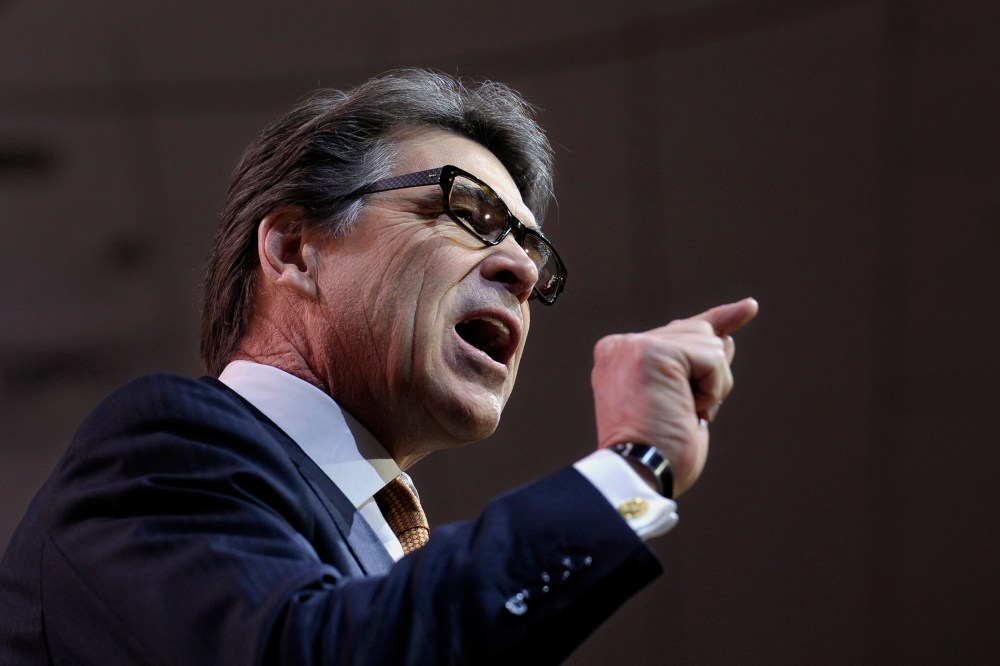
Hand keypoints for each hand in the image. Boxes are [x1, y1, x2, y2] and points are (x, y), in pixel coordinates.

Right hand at [592, 298, 758, 496]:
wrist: (639, 475)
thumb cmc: (660, 453)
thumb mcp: (683, 402)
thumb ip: (697, 366)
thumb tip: (726, 337)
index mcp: (621, 357)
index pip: (679, 332)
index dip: (719, 320)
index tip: (750, 308)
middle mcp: (622, 346)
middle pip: (699, 333)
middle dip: (710, 376)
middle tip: (685, 412)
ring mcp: (634, 346)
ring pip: (709, 342)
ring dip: (712, 385)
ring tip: (683, 413)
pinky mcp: (653, 352)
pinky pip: (712, 357)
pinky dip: (714, 388)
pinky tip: (691, 409)